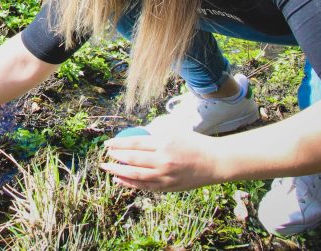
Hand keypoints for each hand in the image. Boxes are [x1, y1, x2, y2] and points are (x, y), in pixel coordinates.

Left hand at [99, 131, 218, 191]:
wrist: (215, 162)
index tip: (107, 144)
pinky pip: (145, 186)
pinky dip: (130, 183)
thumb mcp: (175, 132)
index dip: (118, 144)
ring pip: (136, 175)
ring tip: (107, 169)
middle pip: (132, 159)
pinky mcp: (168, 187)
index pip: (135, 143)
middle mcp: (163, 160)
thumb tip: (136, 133)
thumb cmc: (194, 143)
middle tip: (105, 155)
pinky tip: (120, 180)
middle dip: (115, 158)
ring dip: (118, 172)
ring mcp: (165, 176)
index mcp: (164, 143)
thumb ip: (155, 134)